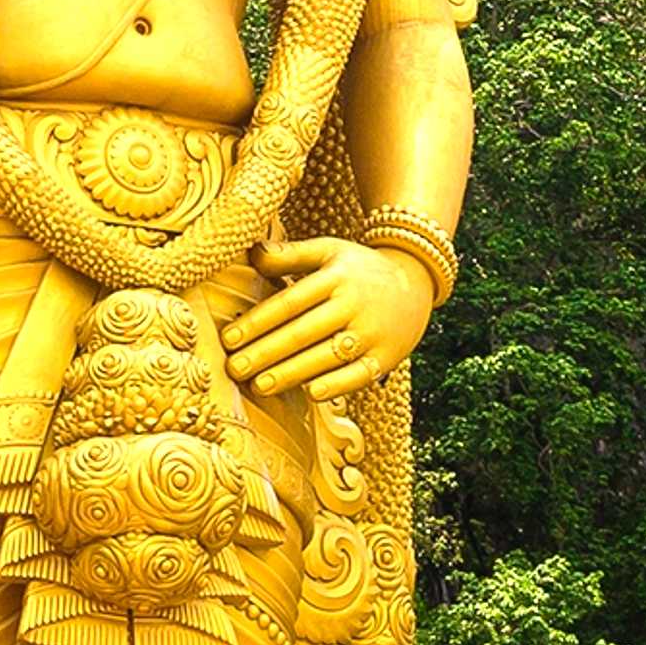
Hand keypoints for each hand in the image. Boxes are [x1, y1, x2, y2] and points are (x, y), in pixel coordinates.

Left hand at [221, 236, 434, 401]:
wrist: (416, 282)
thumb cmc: (359, 269)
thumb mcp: (329, 251)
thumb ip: (290, 254)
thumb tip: (250, 253)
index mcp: (335, 276)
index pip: (290, 302)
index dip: (257, 321)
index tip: (229, 338)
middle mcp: (354, 304)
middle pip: (303, 332)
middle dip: (265, 352)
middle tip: (233, 369)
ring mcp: (373, 332)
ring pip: (326, 356)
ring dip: (291, 373)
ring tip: (259, 385)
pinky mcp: (387, 356)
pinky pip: (360, 374)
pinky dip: (338, 385)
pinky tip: (311, 393)